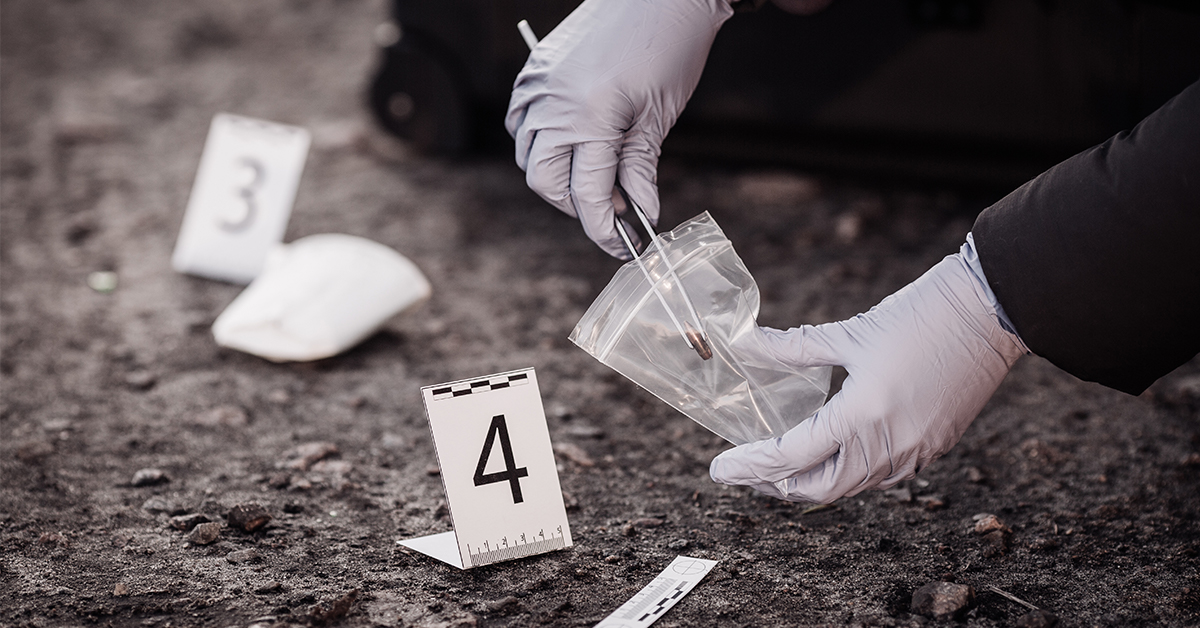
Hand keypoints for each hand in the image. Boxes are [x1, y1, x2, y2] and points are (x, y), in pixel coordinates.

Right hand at [506, 0, 732, 257]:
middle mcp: (553, 103)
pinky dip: (541, 143)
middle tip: (613, 208)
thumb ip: (639, 171)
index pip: (586, 193)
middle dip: (577, 205)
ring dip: (557, 175)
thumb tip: (639, 215)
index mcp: (590, 117)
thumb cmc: (669, 48)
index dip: (605, 229)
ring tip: (597, 173)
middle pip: (546, 182)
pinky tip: (572, 143)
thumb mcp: (658, 118)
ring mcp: (537, 86)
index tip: (624, 246)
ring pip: (529, 156)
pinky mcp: (533, 73)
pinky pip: (522, 123)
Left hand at [709, 249, 1026, 502]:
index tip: (720, 469)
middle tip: (743, 472)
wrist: (991, 310)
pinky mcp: (934, 445)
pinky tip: (828, 456)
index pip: (792, 456)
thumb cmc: (921, 314)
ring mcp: (917, 450)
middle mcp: (890, 443)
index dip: (751, 466)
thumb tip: (746, 344)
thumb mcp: (850, 332)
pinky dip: (847, 473)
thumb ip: (793, 348)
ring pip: (851, 487)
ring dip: (811, 483)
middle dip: (775, 485)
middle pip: (819, 487)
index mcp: (863, 414)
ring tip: (778, 467)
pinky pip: (881, 476)